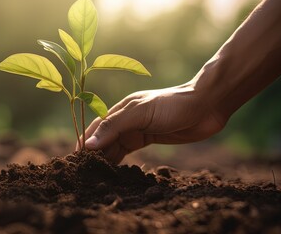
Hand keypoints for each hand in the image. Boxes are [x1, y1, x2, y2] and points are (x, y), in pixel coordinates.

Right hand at [81, 82, 226, 163]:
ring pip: (115, 145)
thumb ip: (114, 127)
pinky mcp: (149, 137)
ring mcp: (138, 129)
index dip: (84, 142)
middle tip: (83, 172)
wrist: (206, 106)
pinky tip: (113, 170)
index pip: (96, 127)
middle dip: (93, 153)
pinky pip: (128, 150)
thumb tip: (88, 144)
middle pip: (104, 138)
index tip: (74, 159)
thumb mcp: (140, 113)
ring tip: (94, 174)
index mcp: (121, 108)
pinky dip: (120, 160)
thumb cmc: (173, 105)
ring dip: (105, 158)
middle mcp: (126, 119)